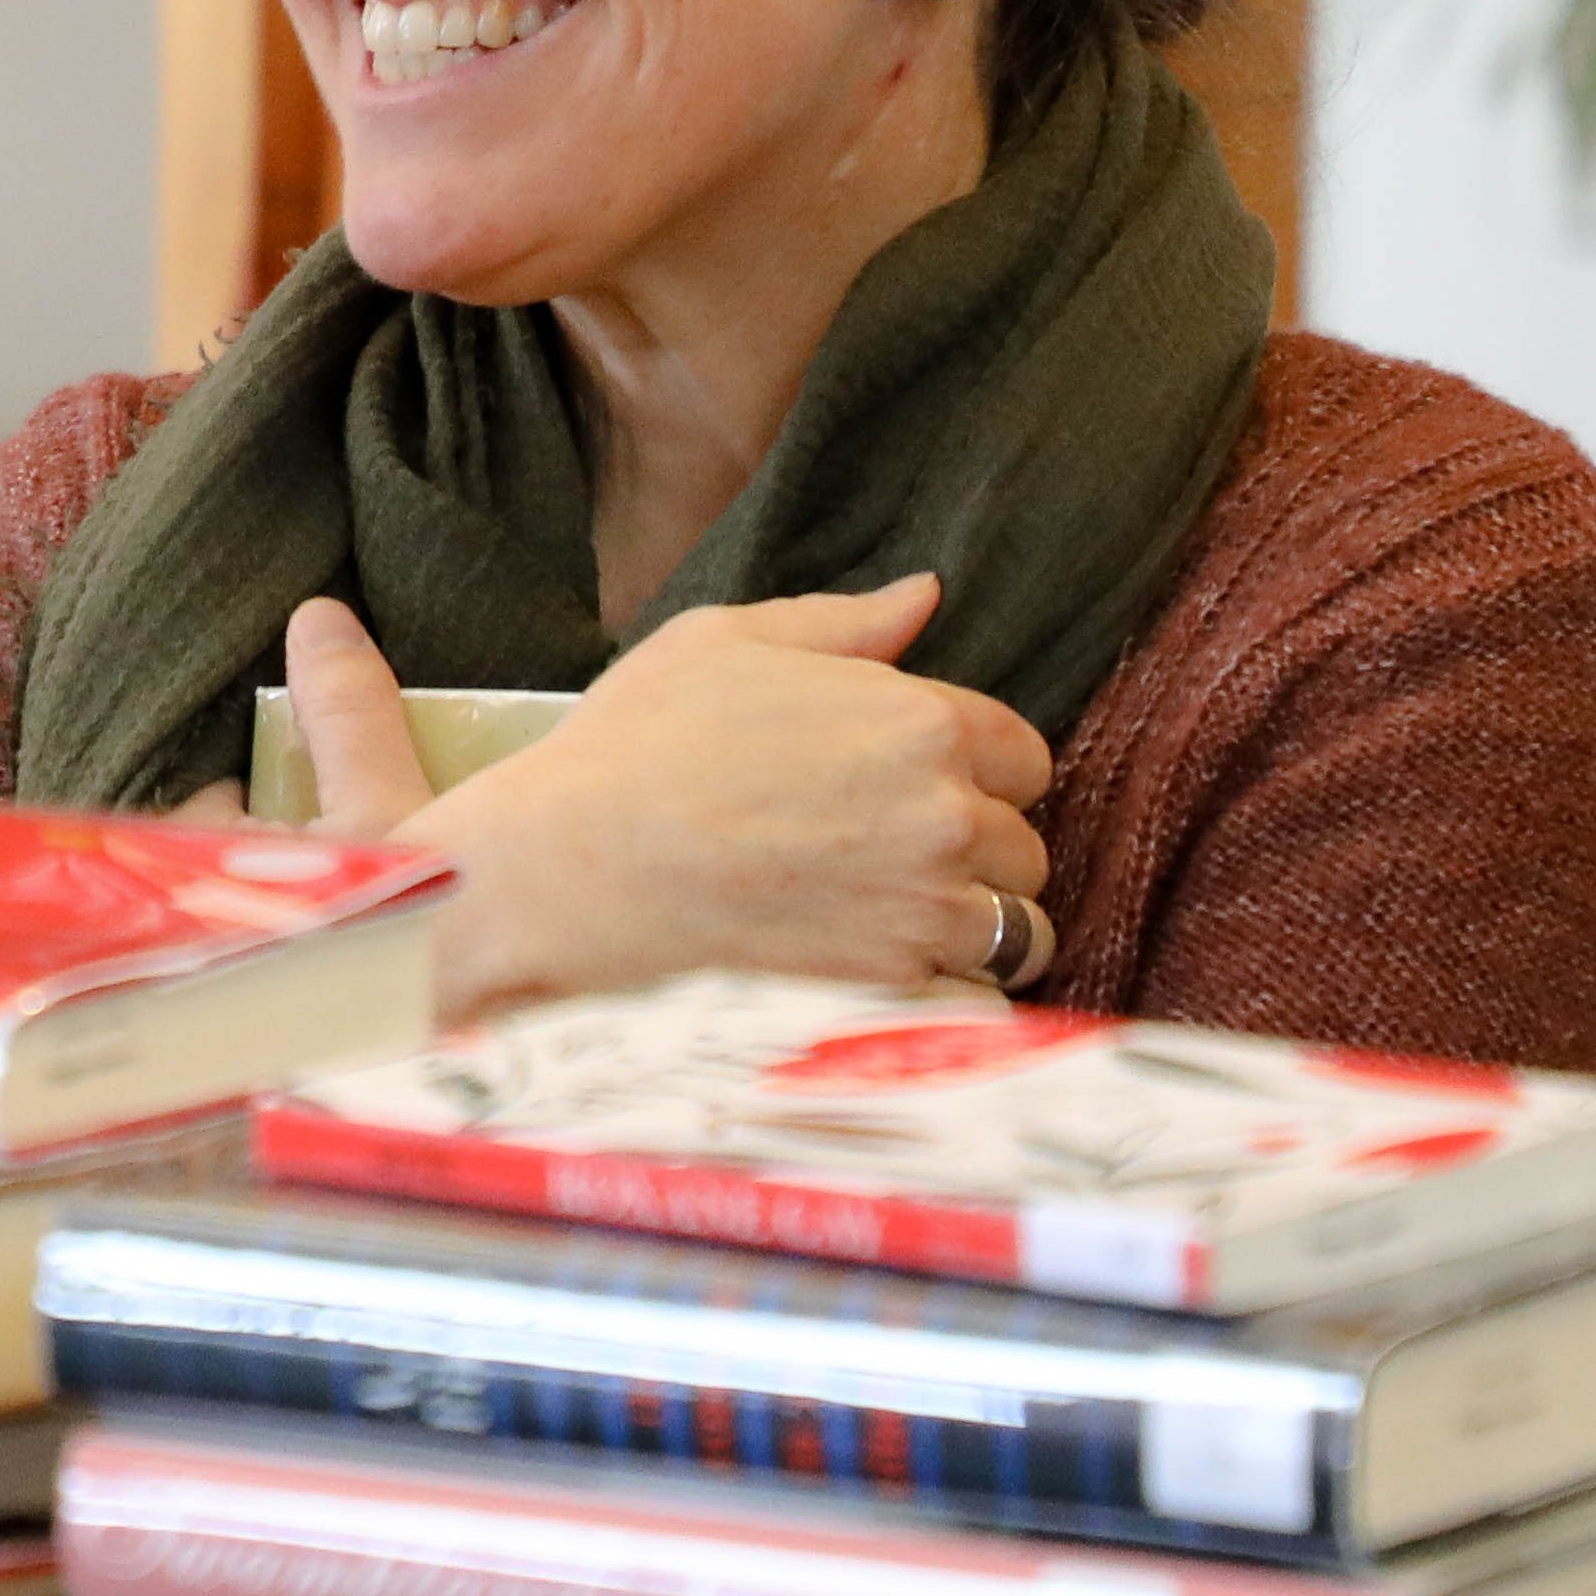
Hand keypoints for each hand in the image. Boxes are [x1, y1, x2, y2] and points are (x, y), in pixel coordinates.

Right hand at [315, 579, 1052, 1021]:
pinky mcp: (892, 988)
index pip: (1023, 754)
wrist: (571, 869)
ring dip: (977, 927)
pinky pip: (976, 1000)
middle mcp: (944, 816)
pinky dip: (948, 995)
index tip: (920, 786)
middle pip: (1024, 845)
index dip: (977, 770)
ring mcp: (924, 909)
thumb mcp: (724, 642)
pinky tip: (885, 975)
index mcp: (919, 721)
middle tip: (894, 856)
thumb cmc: (635, 745)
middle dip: (976, 851)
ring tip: (904, 923)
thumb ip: (842, 623)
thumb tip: (925, 595)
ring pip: (1016, 929)